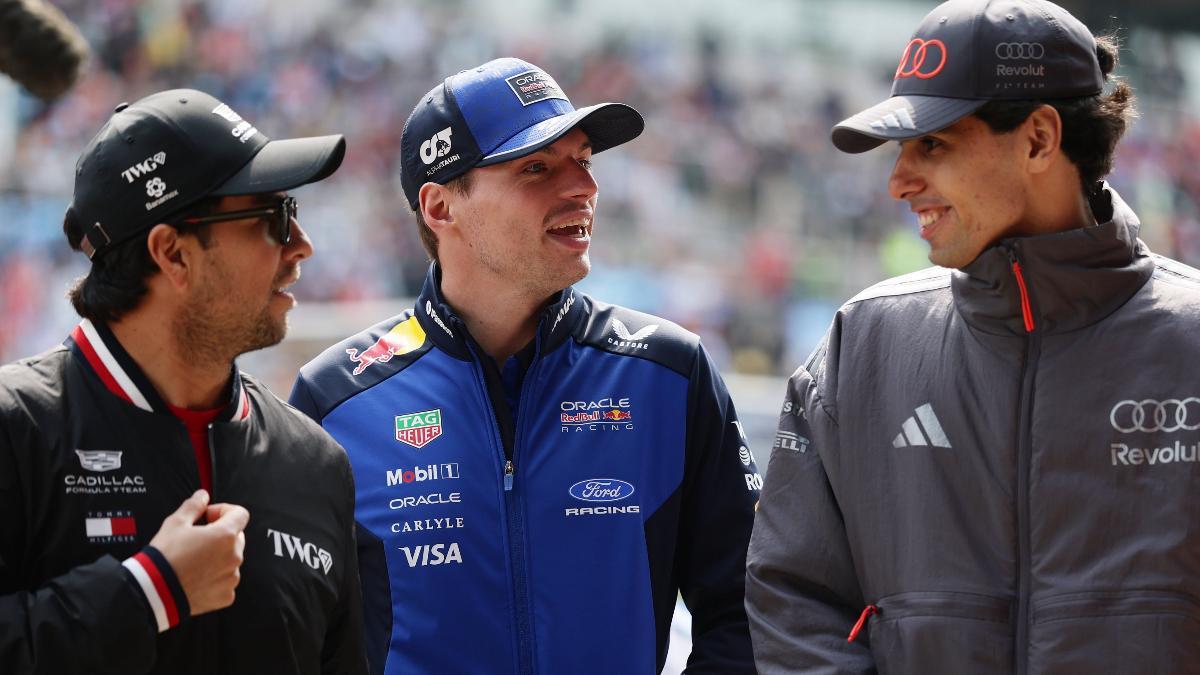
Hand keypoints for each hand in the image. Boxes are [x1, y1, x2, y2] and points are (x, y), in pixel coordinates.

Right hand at [148, 489, 249, 615]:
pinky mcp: (225, 595)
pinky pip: (226, 581)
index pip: (240, 514)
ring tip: (194, 560)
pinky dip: (215, 578)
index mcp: (226, 536)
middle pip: (236, 537)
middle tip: (198, 539)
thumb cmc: (165, 558)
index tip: (209, 516)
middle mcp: (234, 556)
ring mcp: (231, 577)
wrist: (154, 592)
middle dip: (221, 534)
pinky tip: (197, 576)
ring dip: (218, 557)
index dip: (224, 511)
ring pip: (231, 560)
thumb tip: (202, 496)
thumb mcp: (175, 523)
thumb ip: (194, 506)